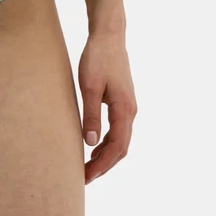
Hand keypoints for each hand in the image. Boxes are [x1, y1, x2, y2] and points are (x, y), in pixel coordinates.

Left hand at [78, 32, 136, 183]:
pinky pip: (117, 131)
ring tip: (86, 168)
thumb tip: (89, 143)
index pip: (116, 147)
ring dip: (105, 157)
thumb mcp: (89, 89)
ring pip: (120, 141)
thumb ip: (91, 116)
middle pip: (120, 149)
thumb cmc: (97, 59)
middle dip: (103, 166)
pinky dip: (106, 144)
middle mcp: (130, 111)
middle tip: (84, 178)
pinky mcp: (122, 103)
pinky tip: (92, 149)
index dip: (102, 165)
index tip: (87, 177)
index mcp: (124, 110)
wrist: (109, 36)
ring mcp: (128, 108)